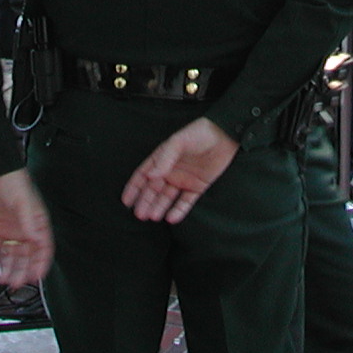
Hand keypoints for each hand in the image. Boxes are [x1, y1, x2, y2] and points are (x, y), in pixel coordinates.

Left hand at [0, 169, 52, 288]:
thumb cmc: (15, 182)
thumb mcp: (24, 202)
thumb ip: (28, 220)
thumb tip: (33, 237)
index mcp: (37, 224)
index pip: (42, 248)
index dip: (41, 263)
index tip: (36, 276)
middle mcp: (24, 230)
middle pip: (25, 256)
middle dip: (21, 271)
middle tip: (16, 283)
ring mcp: (9, 231)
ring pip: (9, 255)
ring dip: (6, 268)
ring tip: (0, 279)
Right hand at [121, 117, 239, 223]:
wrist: (226, 136)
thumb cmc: (200, 133)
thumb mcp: (179, 141)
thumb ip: (165, 158)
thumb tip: (150, 176)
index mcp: (163, 159)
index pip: (143, 175)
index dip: (134, 188)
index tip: (126, 201)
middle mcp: (171, 171)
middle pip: (154, 190)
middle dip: (145, 202)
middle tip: (139, 215)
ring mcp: (184, 180)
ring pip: (167, 198)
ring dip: (159, 207)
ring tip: (152, 217)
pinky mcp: (198, 187)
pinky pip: (186, 202)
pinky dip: (179, 211)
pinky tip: (172, 218)